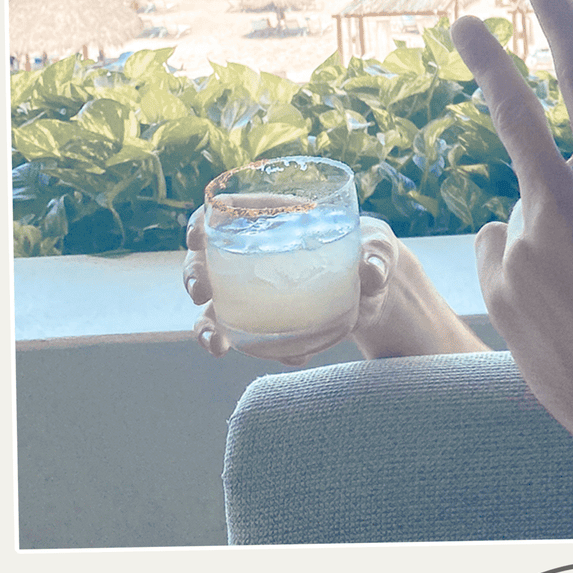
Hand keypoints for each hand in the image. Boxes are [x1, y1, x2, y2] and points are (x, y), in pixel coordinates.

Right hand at [184, 206, 399, 365]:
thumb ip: (377, 254)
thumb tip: (372, 271)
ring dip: (205, 326)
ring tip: (215, 345)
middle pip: (205, 260)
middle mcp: (253, 256)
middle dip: (194, 275)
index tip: (198, 235)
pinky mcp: (268, 324)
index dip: (202, 222)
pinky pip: (251, 340)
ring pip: (214, 308)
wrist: (377, 293)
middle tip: (202, 293)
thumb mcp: (378, 247)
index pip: (225, 213)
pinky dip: (265, 353)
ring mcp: (255, 293)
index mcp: (274, 221)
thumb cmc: (371, 252)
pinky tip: (293, 358)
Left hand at [451, 0, 572, 535]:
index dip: (561, 29)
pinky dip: (527, 286)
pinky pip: (506, 269)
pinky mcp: (500, 296)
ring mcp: (523, 253)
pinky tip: (564, 325)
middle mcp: (562, 208)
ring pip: (519, 230)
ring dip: (545, 252)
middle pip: (515, 118)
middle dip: (489, 62)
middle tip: (463, 22)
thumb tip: (516, 220)